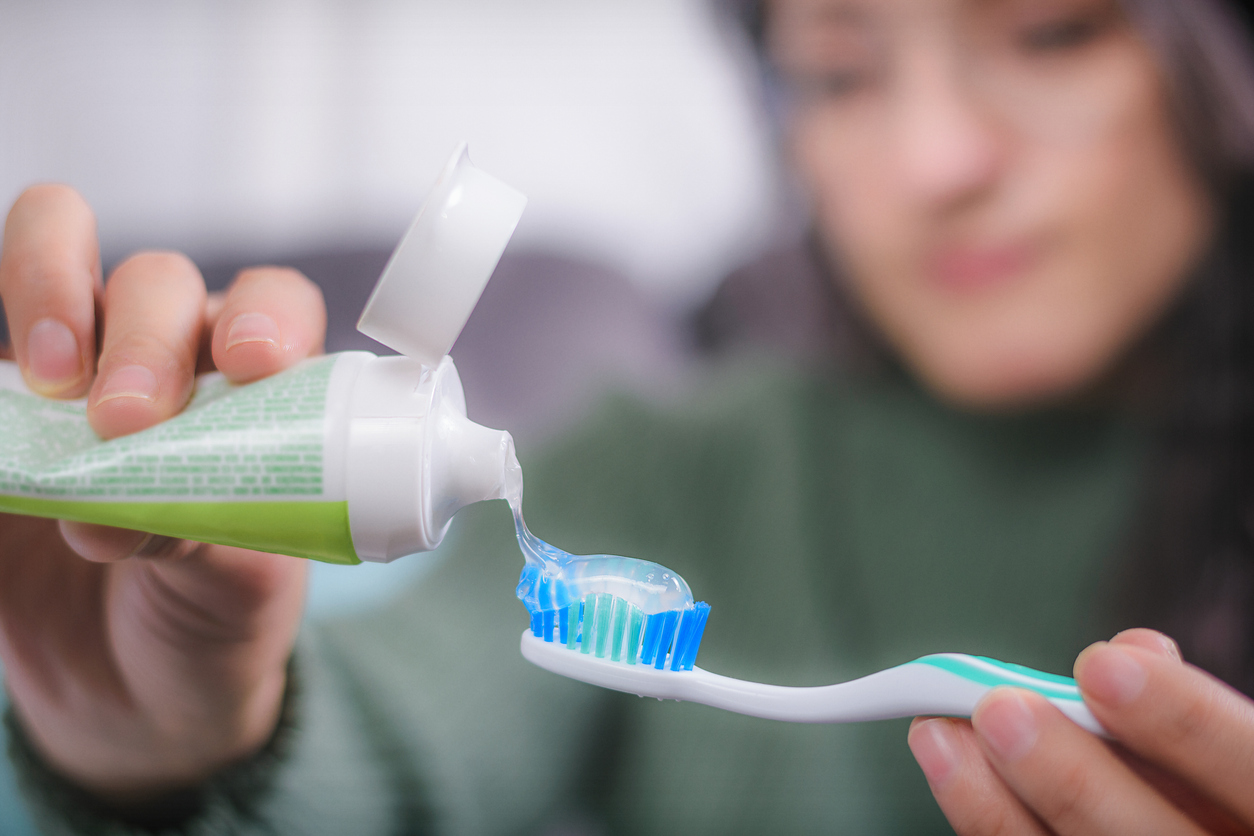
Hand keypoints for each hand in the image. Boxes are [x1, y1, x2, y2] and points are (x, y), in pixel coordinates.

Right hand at [0, 185, 326, 805]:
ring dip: (49, 294)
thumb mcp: (234, 582)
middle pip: (158, 283)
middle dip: (144, 337)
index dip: (265, 315)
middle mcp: (172, 358)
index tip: (250, 363)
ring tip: (45, 377)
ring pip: (54, 260)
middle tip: (124, 420)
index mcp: (257, 387)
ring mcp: (72, 374)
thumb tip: (106, 515)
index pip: (273, 304)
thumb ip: (193, 531)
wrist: (137, 687)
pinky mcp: (4, 412)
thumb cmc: (214, 614)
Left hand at [908, 628, 1253, 833]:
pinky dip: (990, 822)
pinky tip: (952, 773)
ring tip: (938, 734)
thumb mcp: (1232, 749)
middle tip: (999, 709)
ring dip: (998, 804)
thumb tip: (1132, 651)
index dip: (1184, 722)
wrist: (1188, 832)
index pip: (1250, 771)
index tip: (1104, 664)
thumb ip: (1187, 713)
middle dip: (1068, 775)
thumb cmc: (1216, 788)